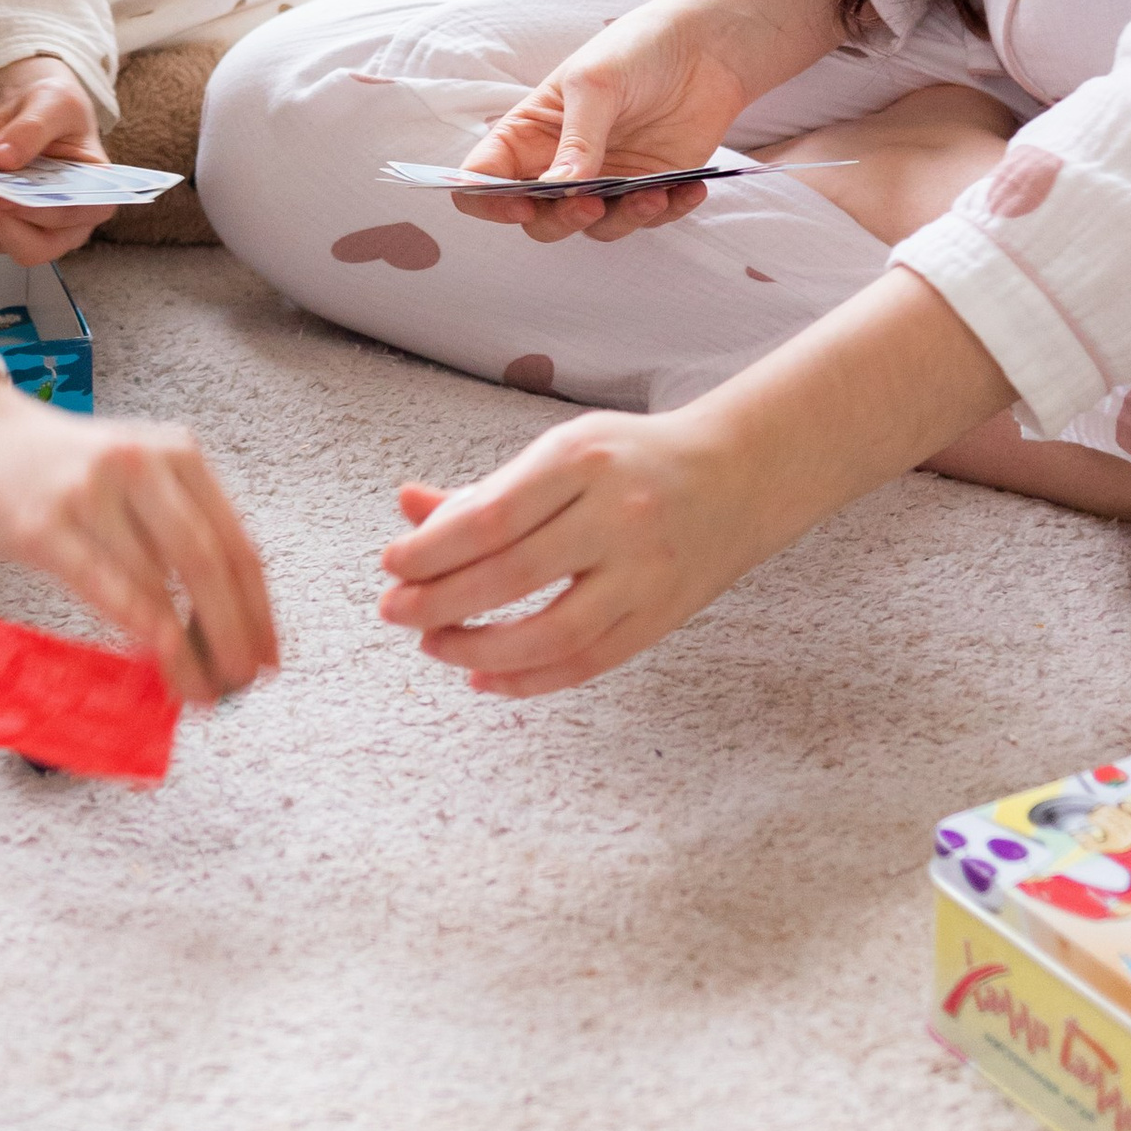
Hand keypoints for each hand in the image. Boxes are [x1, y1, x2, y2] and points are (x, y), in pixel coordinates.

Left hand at [0, 54, 109, 275]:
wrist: (33, 112)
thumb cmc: (56, 111)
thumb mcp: (54, 103)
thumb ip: (33, 128)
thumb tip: (2, 158)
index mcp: (94, 197)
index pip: (75, 217)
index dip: (43, 214)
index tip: (7, 197)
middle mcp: (63, 226)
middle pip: (30, 245)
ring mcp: (25, 230)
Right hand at [0, 378, 276, 704]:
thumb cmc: (60, 469)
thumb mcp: (135, 476)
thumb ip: (177, 531)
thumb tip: (224, 623)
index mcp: (177, 453)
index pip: (237, 542)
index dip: (259, 610)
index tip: (269, 658)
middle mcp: (141, 464)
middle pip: (207, 562)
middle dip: (233, 634)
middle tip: (239, 685)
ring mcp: (90, 491)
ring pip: (159, 584)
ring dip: (186, 649)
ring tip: (198, 690)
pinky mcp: (43, 525)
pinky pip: (104, 587)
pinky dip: (140, 630)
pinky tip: (159, 661)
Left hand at [378, 267, 1012, 698]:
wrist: (739, 473)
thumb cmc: (630, 459)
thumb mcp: (561, 452)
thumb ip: (485, 487)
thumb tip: (406, 509)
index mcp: (584, 459)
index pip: (492, 515)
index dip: (432, 549)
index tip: (391, 565)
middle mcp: (618, 514)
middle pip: (512, 575)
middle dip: (440, 601)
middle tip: (393, 612)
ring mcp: (646, 571)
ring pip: (550, 631)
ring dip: (478, 647)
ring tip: (434, 644)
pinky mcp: (662, 616)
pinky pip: (586, 661)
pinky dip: (529, 678)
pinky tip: (484, 677)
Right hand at [453, 0, 844, 244]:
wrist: (705, 45)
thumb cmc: (636, 50)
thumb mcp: (596, 83)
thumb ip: (577, 139)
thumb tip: (558, 190)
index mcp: (529, 132)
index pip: (483, 178)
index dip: (487, 199)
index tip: (518, 203)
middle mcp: (560, 164)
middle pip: (538, 218)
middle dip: (560, 219)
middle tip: (591, 201)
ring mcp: (605, 181)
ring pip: (593, 227)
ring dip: (621, 218)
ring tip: (653, 192)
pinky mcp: (648, 190)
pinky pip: (648, 220)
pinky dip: (667, 211)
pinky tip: (688, 188)